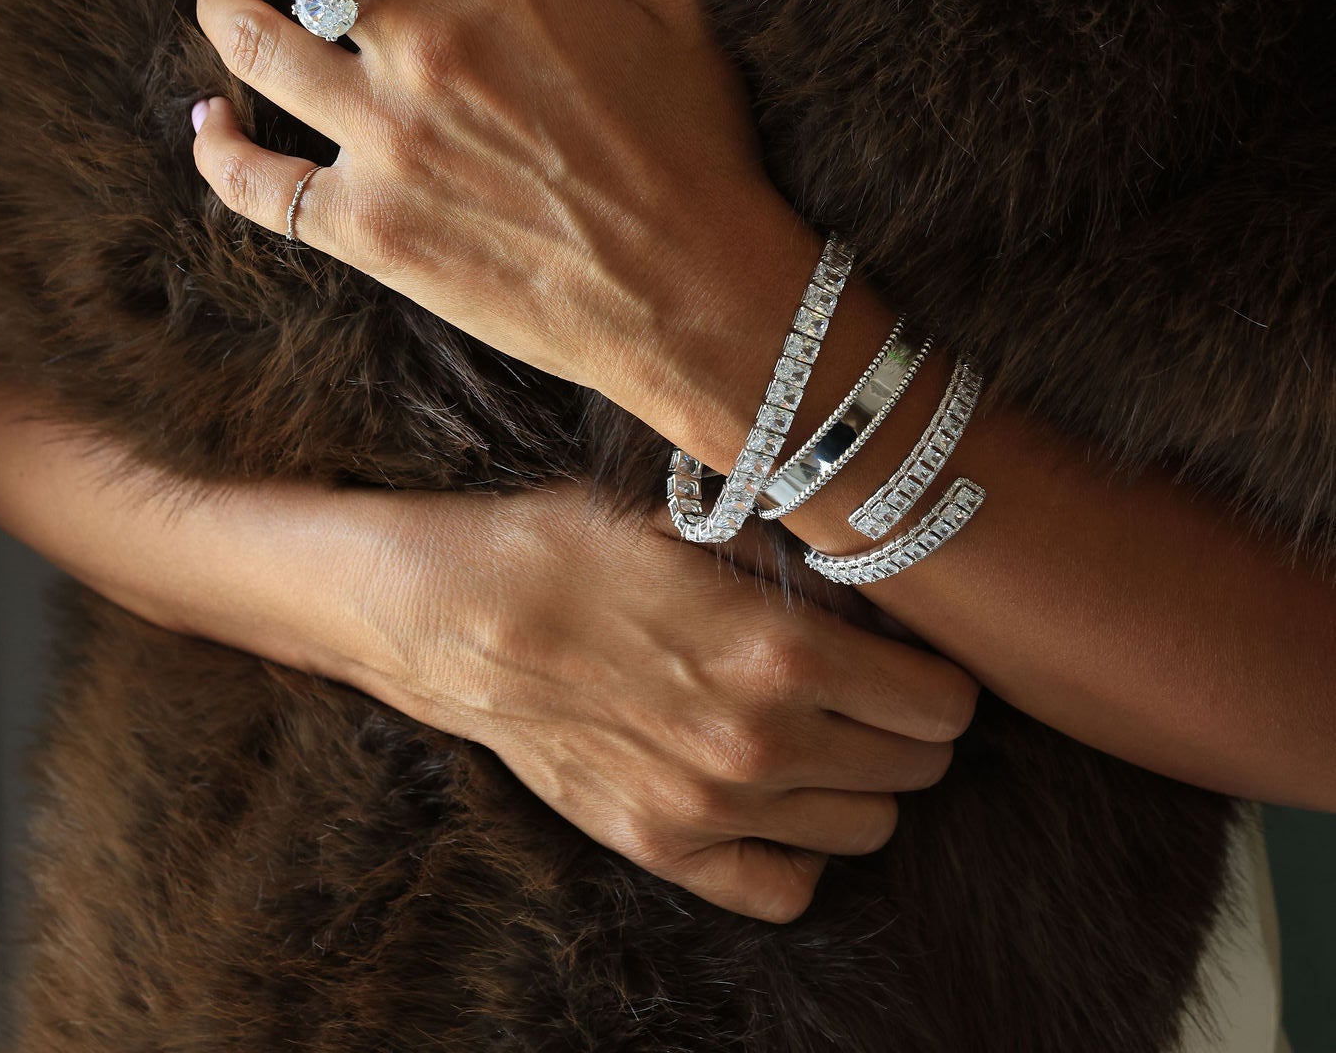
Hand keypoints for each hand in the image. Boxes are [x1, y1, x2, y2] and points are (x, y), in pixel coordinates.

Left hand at [188, 0, 794, 412]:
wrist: (695, 292)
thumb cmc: (695, 146)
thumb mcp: (670, 7)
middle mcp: (430, 42)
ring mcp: (388, 136)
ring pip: (257, 46)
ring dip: (218, 4)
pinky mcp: (367, 227)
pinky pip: (256, 181)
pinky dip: (217, 147)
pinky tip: (209, 120)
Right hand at [353, 479, 978, 922]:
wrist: (461, 614)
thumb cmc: (578, 547)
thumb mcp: (699, 516)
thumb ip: (802, 556)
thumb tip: (880, 572)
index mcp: (782, 651)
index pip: (944, 703)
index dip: (942, 674)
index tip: (916, 656)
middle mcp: (762, 743)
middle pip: (918, 768)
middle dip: (911, 725)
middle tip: (874, 689)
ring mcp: (715, 807)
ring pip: (870, 830)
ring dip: (864, 782)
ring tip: (825, 735)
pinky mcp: (666, 848)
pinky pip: (789, 889)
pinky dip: (802, 850)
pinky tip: (778, 795)